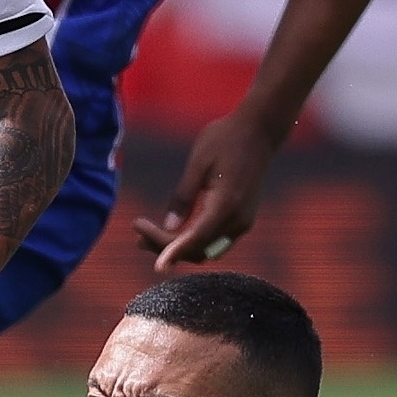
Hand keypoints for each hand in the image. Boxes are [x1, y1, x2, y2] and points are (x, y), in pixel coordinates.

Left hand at [132, 109, 282, 272]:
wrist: (259, 131)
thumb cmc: (225, 140)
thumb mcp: (197, 164)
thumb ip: (183, 197)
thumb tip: (168, 227)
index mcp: (227, 205)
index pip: (196, 240)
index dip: (172, 254)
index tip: (154, 265)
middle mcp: (239, 219)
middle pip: (200, 249)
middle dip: (168, 248)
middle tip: (137, 233)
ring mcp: (244, 220)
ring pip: (207, 247)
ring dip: (179, 246)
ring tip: (144, 237)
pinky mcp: (242, 216)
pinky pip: (215, 238)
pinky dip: (192, 239)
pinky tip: (170, 232)